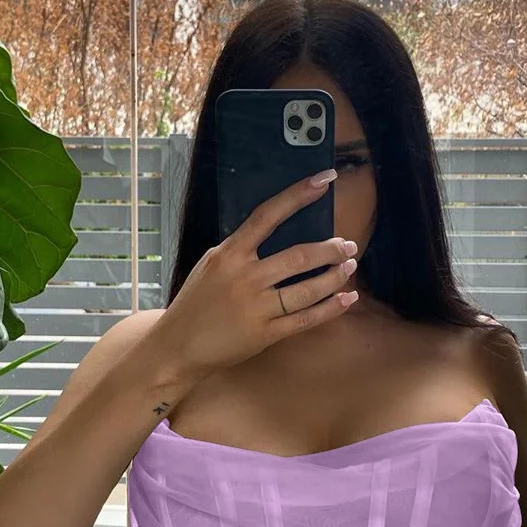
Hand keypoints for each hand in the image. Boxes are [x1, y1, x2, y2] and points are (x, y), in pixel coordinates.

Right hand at [151, 168, 358, 379]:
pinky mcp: (265, 334)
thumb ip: (241, 251)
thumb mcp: (211, 266)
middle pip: (299, 256)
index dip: (298, 195)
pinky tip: (346, 299)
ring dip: (335, 277)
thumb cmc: (196, 303)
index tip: (325, 180)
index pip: (267, 215)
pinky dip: (330, 308)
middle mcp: (244, 277)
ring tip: (349, 268)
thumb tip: (280, 235)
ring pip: (308, 288)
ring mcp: (256, 307)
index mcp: (229, 254)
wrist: (177, 346)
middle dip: (331, 249)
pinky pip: (305, 319)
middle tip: (348, 246)